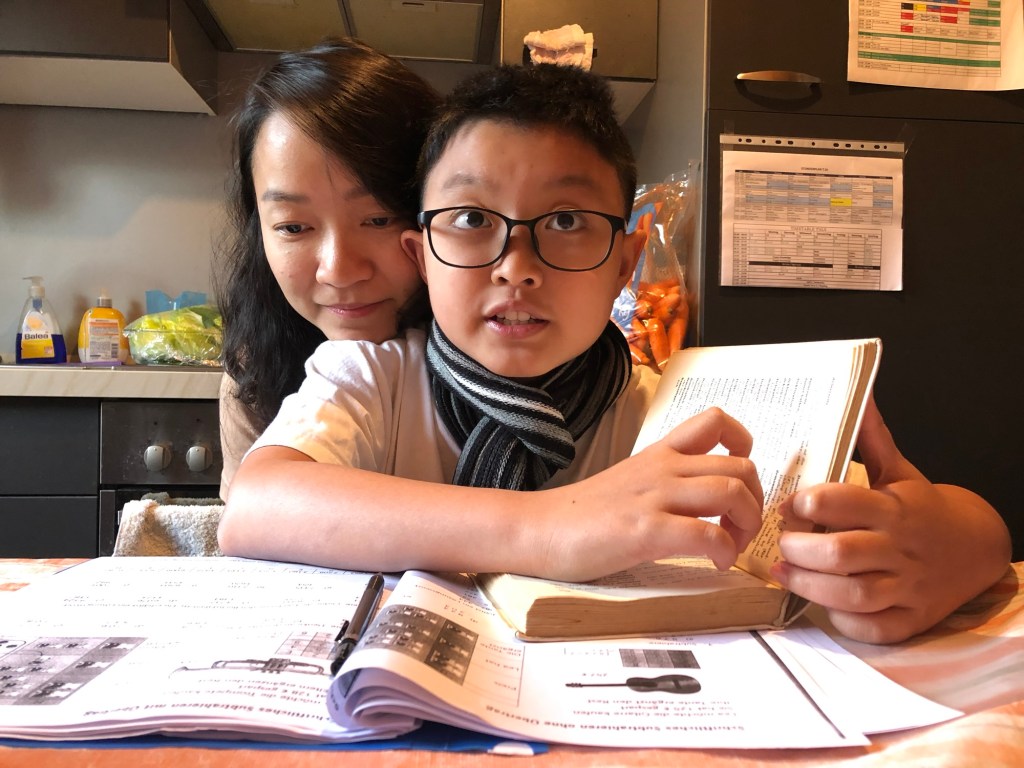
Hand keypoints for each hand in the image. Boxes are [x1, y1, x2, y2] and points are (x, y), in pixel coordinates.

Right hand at [536, 407, 764, 580]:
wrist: (538, 529)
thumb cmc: (581, 515)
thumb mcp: (629, 482)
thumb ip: (663, 481)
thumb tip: (700, 500)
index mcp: (658, 454)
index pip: (715, 421)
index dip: (743, 444)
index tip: (740, 475)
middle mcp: (662, 468)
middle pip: (740, 466)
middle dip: (755, 502)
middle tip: (739, 529)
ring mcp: (654, 497)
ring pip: (731, 492)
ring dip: (745, 525)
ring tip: (730, 548)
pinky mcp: (645, 530)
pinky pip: (707, 534)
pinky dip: (723, 552)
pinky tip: (714, 564)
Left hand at [773, 395, 1010, 643]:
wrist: (976, 549)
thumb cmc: (921, 508)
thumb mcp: (898, 471)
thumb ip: (870, 438)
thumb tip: (857, 394)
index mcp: (894, 508)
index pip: (843, 502)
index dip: (807, 503)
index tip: (788, 504)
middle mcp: (900, 548)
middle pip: (841, 552)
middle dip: (800, 548)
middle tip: (781, 542)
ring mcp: (908, 587)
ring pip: (852, 594)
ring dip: (809, 585)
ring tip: (783, 570)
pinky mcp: (910, 620)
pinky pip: (872, 627)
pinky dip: (842, 619)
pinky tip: (821, 602)